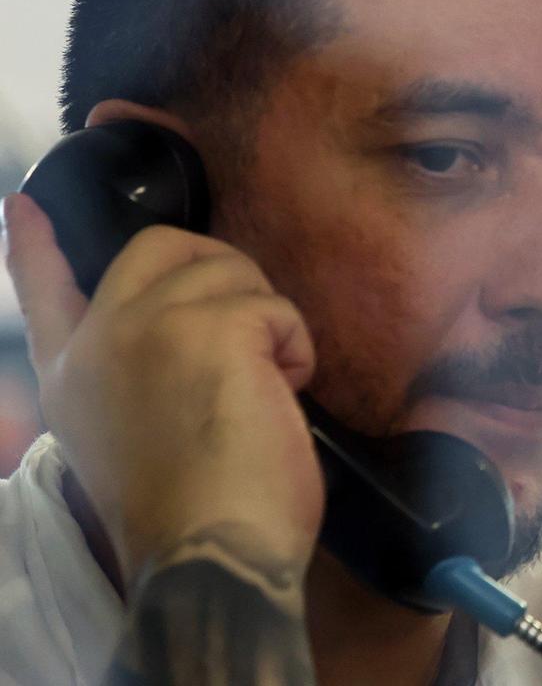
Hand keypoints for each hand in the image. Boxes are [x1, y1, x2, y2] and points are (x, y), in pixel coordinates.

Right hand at [2, 193, 322, 591]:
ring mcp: (150, 324)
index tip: (22, 204)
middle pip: (159, 247)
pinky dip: (296, 349)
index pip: (44, 290)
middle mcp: (101, 339)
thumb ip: (137, 380)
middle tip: (249, 329)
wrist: (208, 555)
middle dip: (218, 269)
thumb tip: (187, 343)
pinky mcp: (213, 327)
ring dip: (266, 325)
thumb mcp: (134, 440)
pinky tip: (282, 394)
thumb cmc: (189, 516)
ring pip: (232, 273)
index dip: (35, 246)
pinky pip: (277, 309)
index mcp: (72, 375)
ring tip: (264, 389)